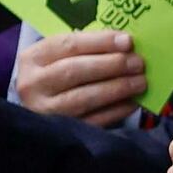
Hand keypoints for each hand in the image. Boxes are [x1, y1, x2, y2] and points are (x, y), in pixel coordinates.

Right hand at [17, 28, 146, 123]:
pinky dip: (116, 111)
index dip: (101, 42)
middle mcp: (33, 84)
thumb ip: (87, 48)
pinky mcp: (61, 131)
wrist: (39, 112)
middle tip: (138, 63)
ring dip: (117, 88)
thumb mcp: (60, 56)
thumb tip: (125, 44)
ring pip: (84, 97)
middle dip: (111, 65)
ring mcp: (46, 111)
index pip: (69, 45)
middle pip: (75, 70)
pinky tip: (132, 102)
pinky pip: (93, 121)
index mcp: (32, 58)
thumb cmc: (56, 75)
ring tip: (140, 82)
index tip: (127, 41)